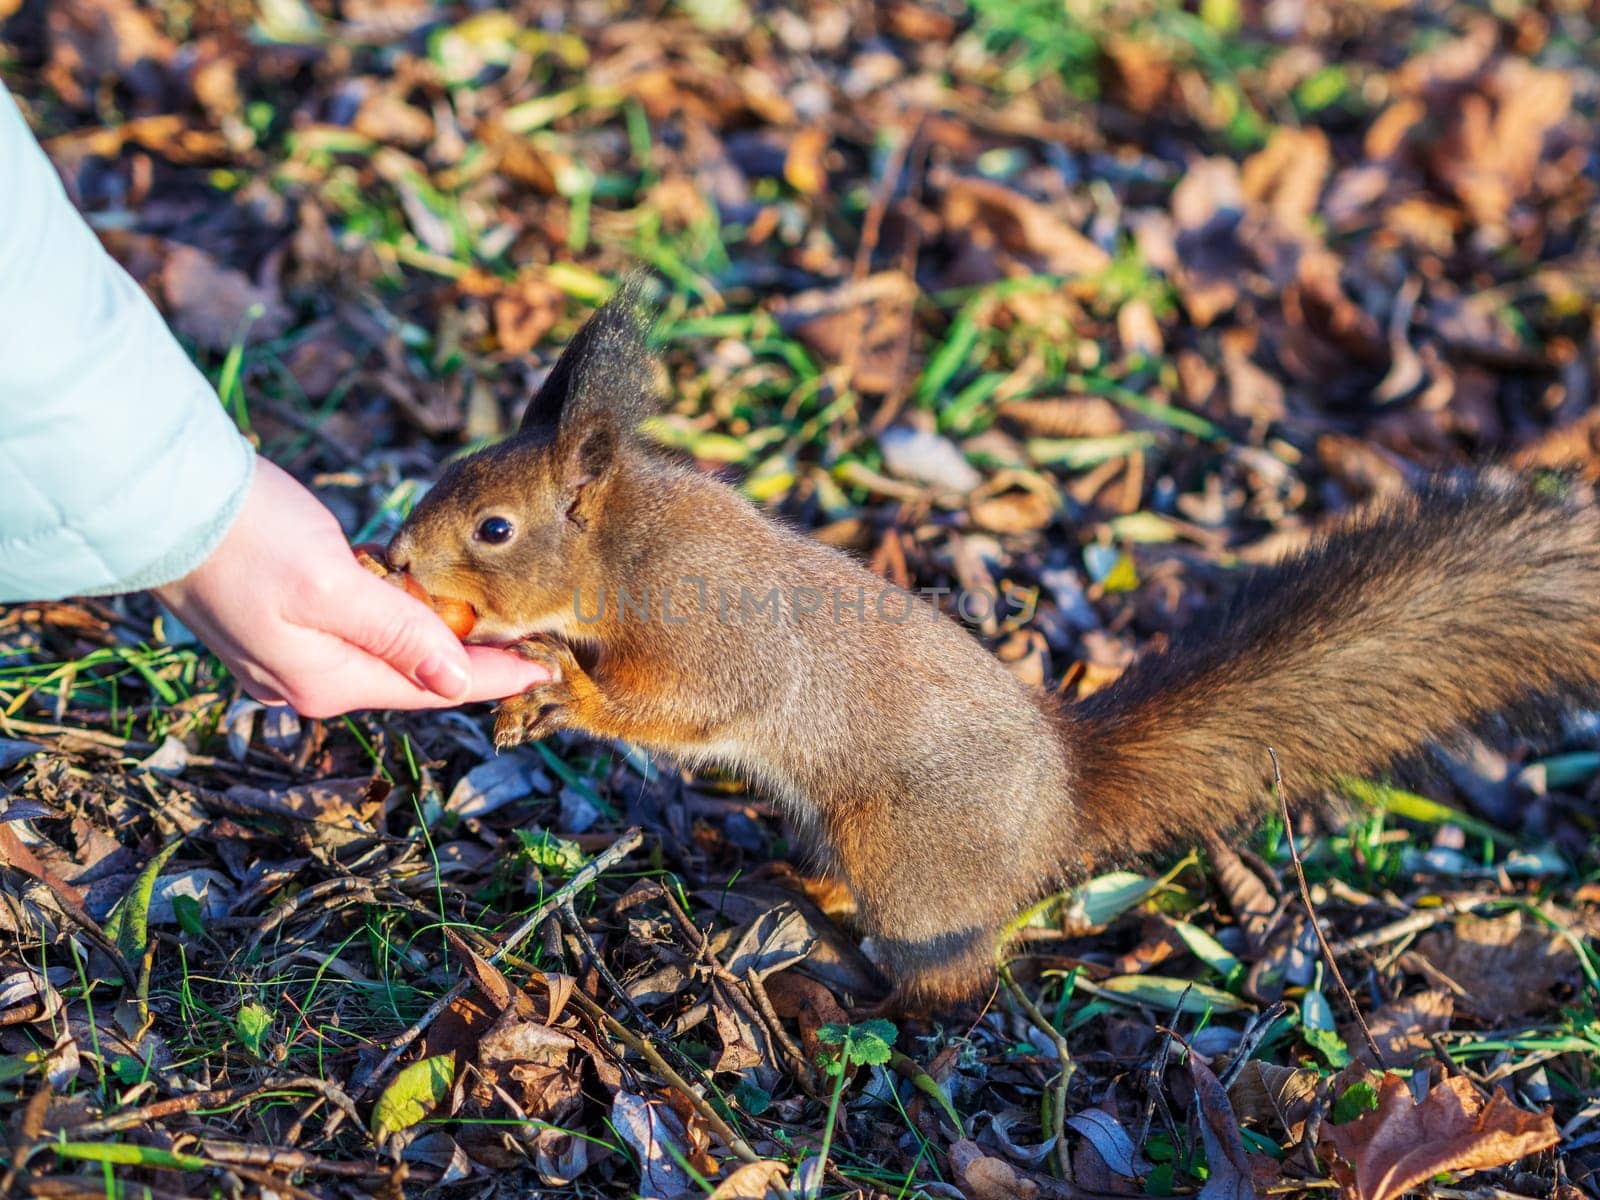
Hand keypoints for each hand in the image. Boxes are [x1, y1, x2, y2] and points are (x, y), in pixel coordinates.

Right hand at [154, 458, 548, 718]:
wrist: (159, 502)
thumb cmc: (248, 537)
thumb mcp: (333, 586)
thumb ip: (398, 635)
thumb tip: (456, 679)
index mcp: (326, 680)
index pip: (435, 685)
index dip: (495, 675)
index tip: (547, 670)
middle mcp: (307, 679)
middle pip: (410, 672)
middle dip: (467, 658)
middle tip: (530, 643)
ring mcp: (287, 654)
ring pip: (382, 649)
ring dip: (430, 634)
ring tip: (489, 622)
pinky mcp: (276, 620)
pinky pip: (352, 625)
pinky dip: (388, 609)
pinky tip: (414, 589)